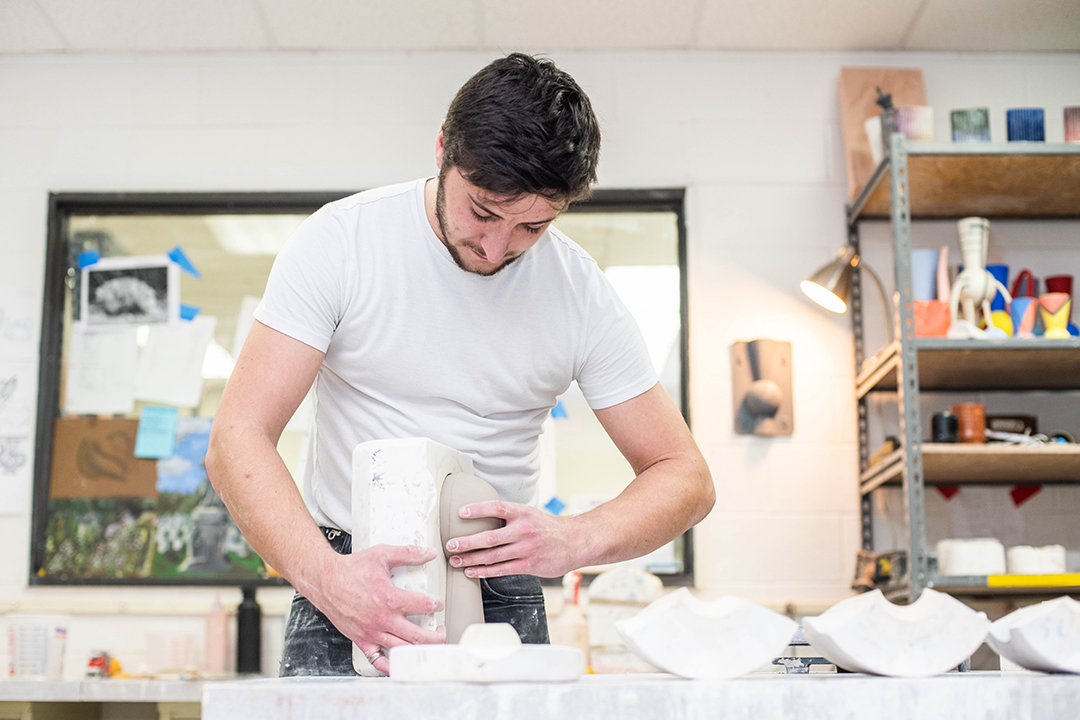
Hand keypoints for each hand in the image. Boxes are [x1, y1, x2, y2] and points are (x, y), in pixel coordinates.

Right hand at [311, 544, 445, 674]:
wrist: (326, 581)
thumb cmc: (351, 569)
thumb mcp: (382, 554)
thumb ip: (408, 554)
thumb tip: (428, 553)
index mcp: (390, 598)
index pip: (424, 605)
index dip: (437, 604)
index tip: (438, 602)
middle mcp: (383, 619)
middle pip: (418, 637)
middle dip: (436, 636)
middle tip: (441, 630)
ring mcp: (372, 633)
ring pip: (402, 650)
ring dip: (420, 650)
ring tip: (428, 644)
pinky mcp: (362, 640)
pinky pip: (378, 660)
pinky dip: (391, 665)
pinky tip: (401, 663)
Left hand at [444, 501, 580, 578]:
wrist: (575, 541)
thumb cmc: (549, 528)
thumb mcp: (531, 514)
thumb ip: (510, 517)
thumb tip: (483, 519)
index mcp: (523, 513)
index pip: (497, 508)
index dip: (478, 509)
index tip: (461, 512)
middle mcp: (524, 530)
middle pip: (490, 537)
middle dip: (467, 542)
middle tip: (450, 544)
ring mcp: (526, 549)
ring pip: (493, 556)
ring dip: (471, 559)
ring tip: (456, 560)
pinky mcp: (529, 564)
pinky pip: (502, 570)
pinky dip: (485, 571)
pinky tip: (472, 571)